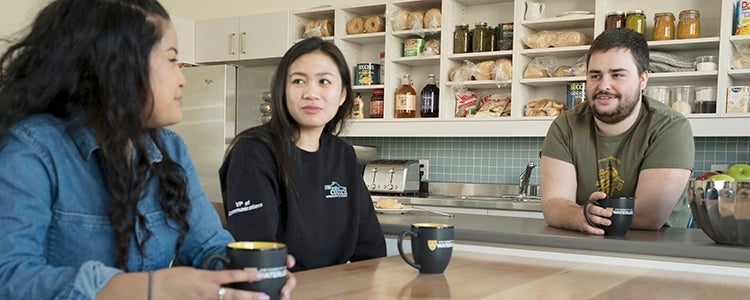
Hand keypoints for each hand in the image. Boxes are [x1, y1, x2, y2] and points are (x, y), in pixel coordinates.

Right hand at [151, 255, 295, 299]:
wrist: (154, 289)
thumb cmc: (171, 278)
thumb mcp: (194, 272)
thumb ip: (209, 277)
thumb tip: (220, 280)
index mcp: (207, 278)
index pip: (232, 276)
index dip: (248, 275)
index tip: (261, 274)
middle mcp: (208, 292)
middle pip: (234, 295)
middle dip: (251, 297)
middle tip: (265, 297)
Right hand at [581, 191, 611, 234]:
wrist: (568, 216)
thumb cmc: (583, 212)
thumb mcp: (589, 207)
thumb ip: (599, 207)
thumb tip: (614, 210)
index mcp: (589, 204)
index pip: (593, 197)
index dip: (598, 195)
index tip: (604, 195)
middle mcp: (586, 210)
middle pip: (593, 209)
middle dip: (602, 211)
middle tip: (609, 213)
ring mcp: (584, 218)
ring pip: (592, 218)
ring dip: (601, 221)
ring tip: (608, 222)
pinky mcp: (583, 225)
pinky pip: (589, 228)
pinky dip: (595, 230)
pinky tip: (601, 231)